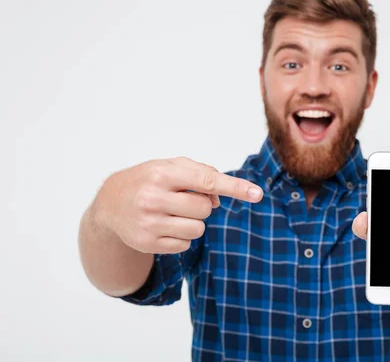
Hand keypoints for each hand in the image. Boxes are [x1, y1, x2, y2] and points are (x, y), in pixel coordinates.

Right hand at [94, 156, 262, 253]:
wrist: (110, 204)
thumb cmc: (148, 180)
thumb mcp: (170, 166)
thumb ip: (201, 174)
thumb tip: (220, 198)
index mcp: (162, 174)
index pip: (207, 181)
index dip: (235, 187)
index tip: (257, 194)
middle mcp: (153, 198)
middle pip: (205, 209)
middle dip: (201, 205)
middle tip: (183, 199)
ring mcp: (149, 224)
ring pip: (198, 229)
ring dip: (193, 222)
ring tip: (173, 213)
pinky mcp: (147, 244)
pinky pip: (185, 244)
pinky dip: (181, 236)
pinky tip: (164, 226)